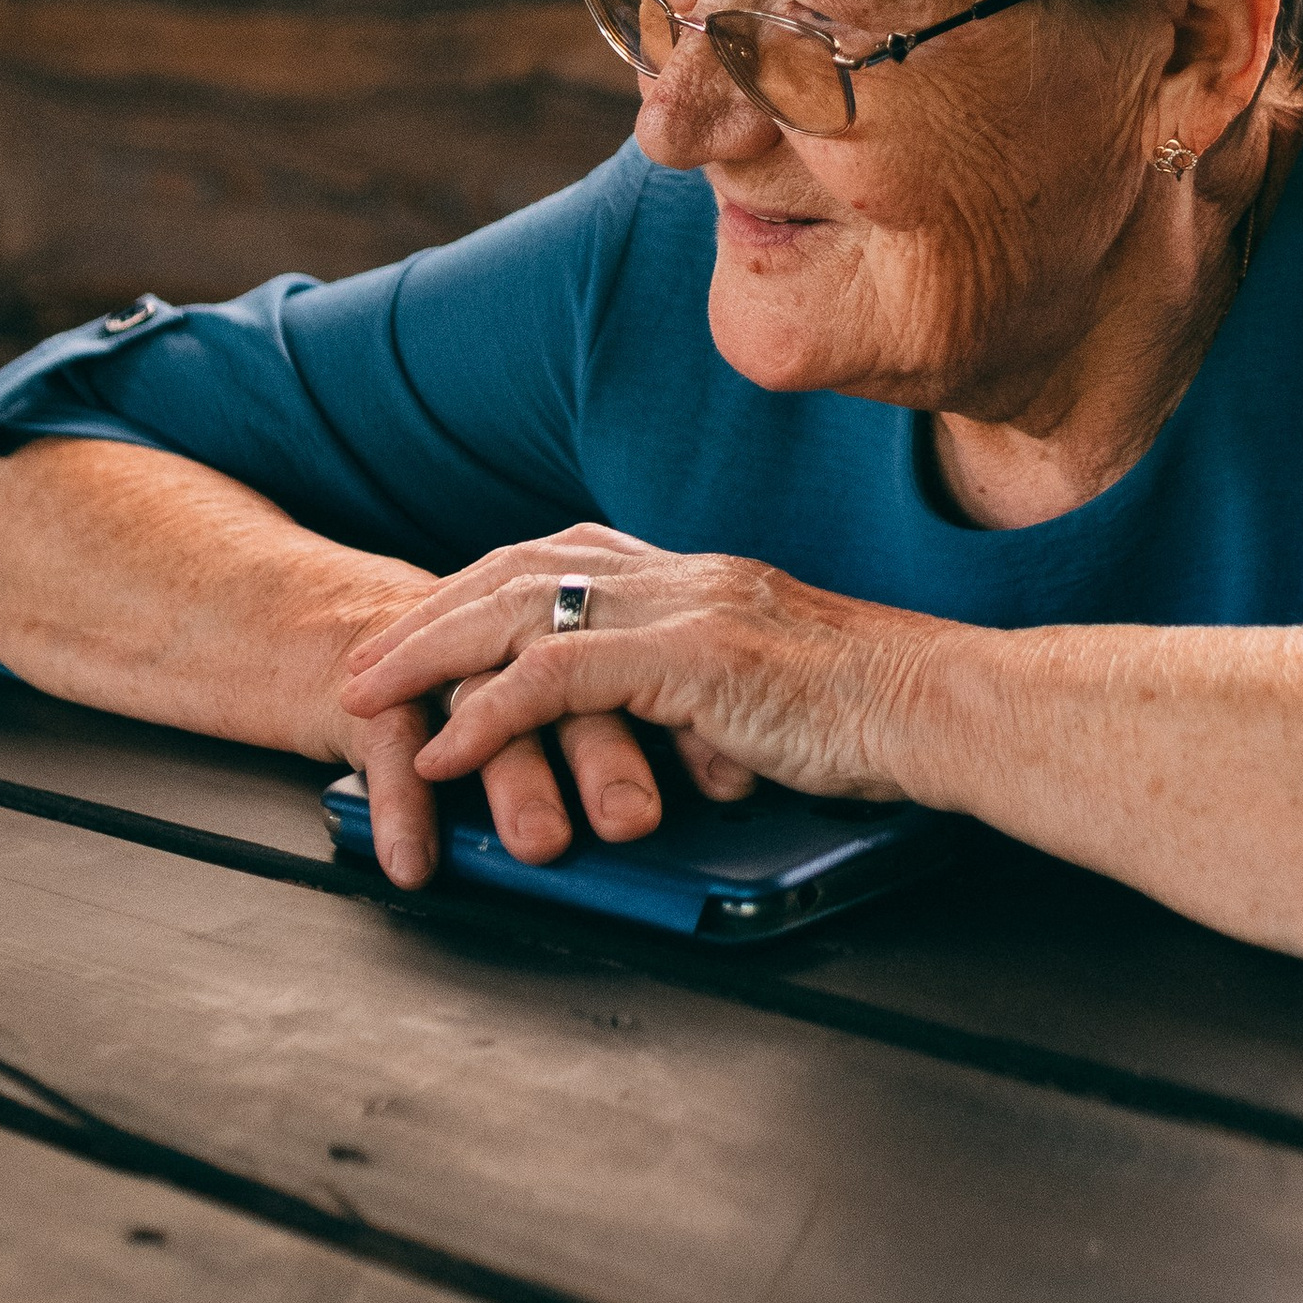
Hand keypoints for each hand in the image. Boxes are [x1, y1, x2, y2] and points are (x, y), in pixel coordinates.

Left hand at [341, 526, 949, 877]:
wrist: (943, 709)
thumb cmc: (873, 718)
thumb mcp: (766, 694)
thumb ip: (702, 698)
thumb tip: (658, 745)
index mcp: (697, 575)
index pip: (561, 553)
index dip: (479, 587)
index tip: (423, 624)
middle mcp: (681, 574)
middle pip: (517, 566)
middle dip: (427, 612)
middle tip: (360, 659)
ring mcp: (684, 607)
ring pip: (518, 607)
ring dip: (428, 652)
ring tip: (366, 696)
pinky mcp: (691, 657)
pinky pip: (556, 678)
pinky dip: (487, 712)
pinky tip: (442, 749)